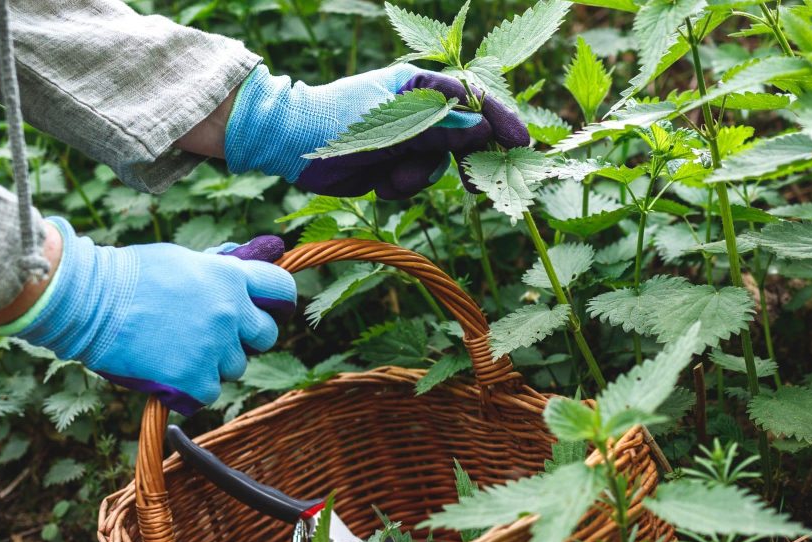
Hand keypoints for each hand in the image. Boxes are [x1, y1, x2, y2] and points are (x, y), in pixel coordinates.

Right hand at [0, 218, 295, 414]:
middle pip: (266, 335)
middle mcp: (231, 312)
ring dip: (214, 363)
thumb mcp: (182, 259)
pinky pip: (209, 392)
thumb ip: (216, 270)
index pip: (281, 288)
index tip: (269, 310)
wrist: (88, 301)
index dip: (278, 301)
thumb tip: (238, 268)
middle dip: (247, 338)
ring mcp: (215, 347)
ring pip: (235, 367)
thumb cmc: (128, 275)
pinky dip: (193, 388)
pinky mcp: (194, 378)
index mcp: (231, 277)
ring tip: (178, 349)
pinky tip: (168, 371)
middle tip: (216, 337)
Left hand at [224, 64, 529, 198]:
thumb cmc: (338, 121)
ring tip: (392, 177)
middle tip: (481, 185)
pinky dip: (402, 186)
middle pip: (463, 135)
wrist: (292, 144)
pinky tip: (380, 183)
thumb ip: (438, 128)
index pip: (472, 99)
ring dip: (419, 175)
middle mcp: (417, 110)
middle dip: (467, 160)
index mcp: (418, 86)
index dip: (499, 120)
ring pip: (439, 164)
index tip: (519, 143)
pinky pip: (416, 180)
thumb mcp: (392, 125)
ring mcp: (407, 138)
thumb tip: (482, 128)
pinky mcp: (394, 163)